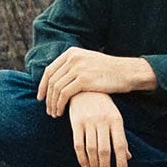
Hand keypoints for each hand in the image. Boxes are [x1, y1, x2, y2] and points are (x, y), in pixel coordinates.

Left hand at [38, 47, 152, 116]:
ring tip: (54, 114)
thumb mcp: (88, 61)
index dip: (42, 85)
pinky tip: (61, 112)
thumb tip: (59, 77)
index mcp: (72, 52)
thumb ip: (73, 65)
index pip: (50, 70)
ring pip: (56, 88)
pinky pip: (64, 94)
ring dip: (53, 104)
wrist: (126, 72)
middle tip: (48, 110)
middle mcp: (73, 58)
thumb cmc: (108, 70)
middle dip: (47, 98)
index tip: (41, 98)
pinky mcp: (83, 79)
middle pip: (51, 80)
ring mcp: (78, 68)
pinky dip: (60, 105)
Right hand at [67, 91, 130, 166]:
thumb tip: (128, 157)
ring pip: (92, 149)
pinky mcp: (76, 122)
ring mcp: (89, 121)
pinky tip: (86, 166)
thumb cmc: (104, 107)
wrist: (85, 88)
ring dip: (95, 164)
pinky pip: (78, 145)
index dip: (121, 162)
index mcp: (116, 120)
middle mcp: (103, 121)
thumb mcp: (115, 118)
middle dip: (106, 166)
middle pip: (105, 150)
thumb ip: (120, 137)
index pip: (120, 145)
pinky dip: (82, 158)